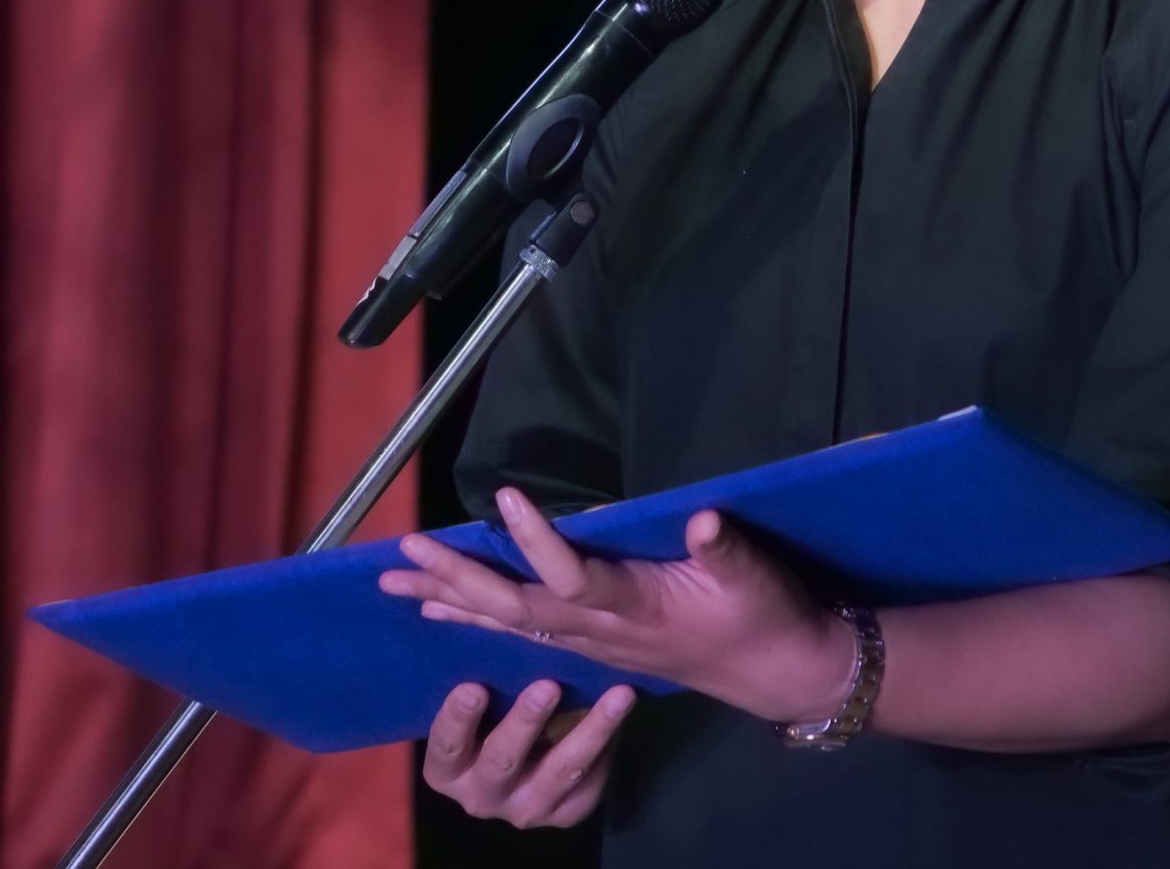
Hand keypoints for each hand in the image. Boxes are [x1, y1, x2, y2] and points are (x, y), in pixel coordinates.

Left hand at [379, 486, 856, 723]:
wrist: (774, 672)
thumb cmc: (763, 617)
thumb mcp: (754, 579)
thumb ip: (725, 551)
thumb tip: (703, 520)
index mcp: (635, 607)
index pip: (575, 577)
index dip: (538, 542)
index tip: (504, 497)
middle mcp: (600, 630)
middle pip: (518, 608)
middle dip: (460, 579)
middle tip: (408, 551)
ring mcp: (591, 641)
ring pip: (509, 623)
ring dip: (451, 599)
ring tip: (395, 581)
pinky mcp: (591, 642)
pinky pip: (521, 631)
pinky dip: (476, 616)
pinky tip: (440, 607)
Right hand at [421, 678, 634, 828]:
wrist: (531, 750)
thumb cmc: (493, 707)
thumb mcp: (481, 695)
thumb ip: (478, 671)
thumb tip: (470, 607)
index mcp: (447, 770)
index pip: (446, 747)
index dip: (457, 719)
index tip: (473, 686)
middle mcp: (480, 796)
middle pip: (501, 762)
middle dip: (525, 723)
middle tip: (548, 685)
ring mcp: (525, 810)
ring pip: (559, 771)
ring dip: (590, 731)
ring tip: (616, 695)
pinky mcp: (565, 813)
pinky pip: (589, 781)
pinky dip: (609, 741)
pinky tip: (624, 708)